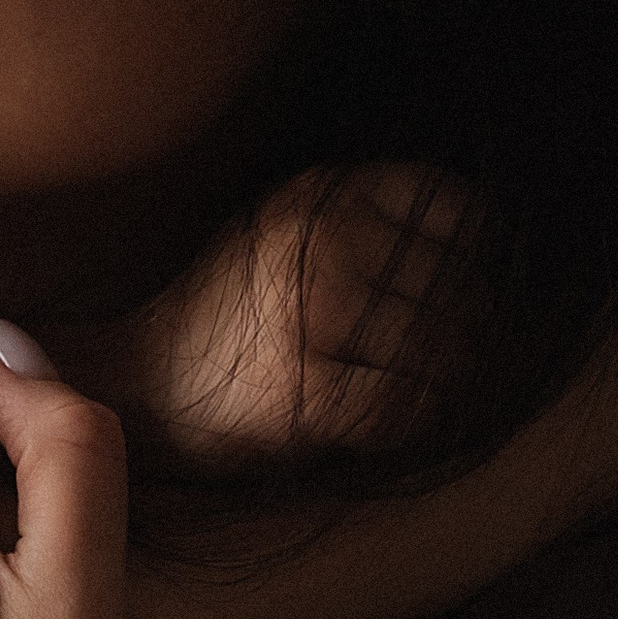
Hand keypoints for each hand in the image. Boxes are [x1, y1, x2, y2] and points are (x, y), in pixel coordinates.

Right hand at [95, 164, 465, 465]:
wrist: (132, 386)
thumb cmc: (225, 317)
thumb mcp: (285, 233)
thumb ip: (366, 221)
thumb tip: (485, 242)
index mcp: (320, 195)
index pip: (458, 209)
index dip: (471, 258)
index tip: (450, 291)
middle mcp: (322, 242)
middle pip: (465, 287)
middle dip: (461, 332)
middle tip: (428, 359)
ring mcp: (315, 316)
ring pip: (451, 350)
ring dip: (444, 383)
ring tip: (405, 390)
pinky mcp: (310, 394)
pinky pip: (413, 407)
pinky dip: (412, 423)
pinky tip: (379, 423)